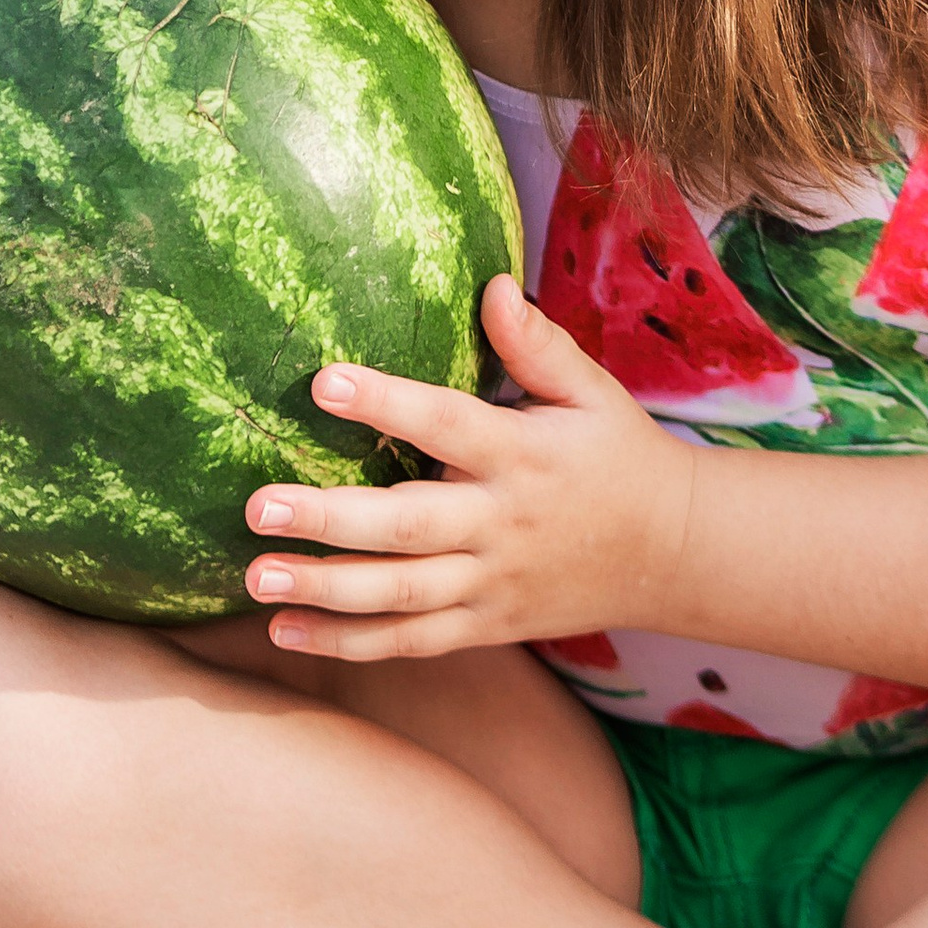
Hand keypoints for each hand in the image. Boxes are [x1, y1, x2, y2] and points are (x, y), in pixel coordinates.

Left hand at [240, 275, 694, 660]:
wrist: (673, 554)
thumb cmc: (620, 456)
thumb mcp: (592, 393)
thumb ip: (537, 346)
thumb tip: (492, 284)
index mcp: (524, 456)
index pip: (446, 424)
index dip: (385, 403)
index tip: (322, 381)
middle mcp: (502, 525)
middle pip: (407, 527)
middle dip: (329, 521)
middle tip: (257, 506)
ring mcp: (492, 584)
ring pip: (400, 596)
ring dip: (324, 589)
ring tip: (254, 576)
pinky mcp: (487, 626)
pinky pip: (411, 641)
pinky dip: (349, 642)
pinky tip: (284, 629)